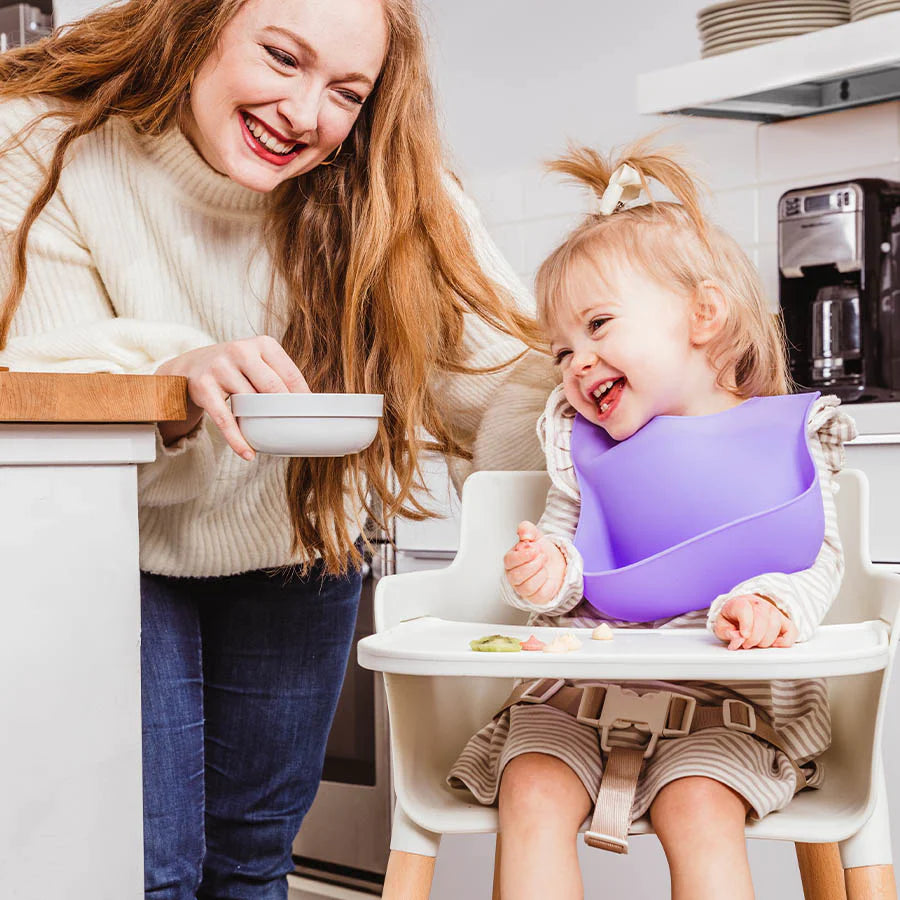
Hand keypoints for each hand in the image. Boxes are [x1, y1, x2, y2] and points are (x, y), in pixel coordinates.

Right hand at [155, 336, 308, 458]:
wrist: (191, 366)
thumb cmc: (235, 368)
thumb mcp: (258, 361)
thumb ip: (279, 376)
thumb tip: (308, 404)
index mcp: (261, 343)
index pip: (289, 373)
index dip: (302, 396)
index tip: (311, 414)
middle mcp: (240, 351)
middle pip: (272, 387)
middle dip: (285, 410)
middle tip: (296, 429)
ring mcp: (220, 367)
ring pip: (249, 403)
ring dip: (262, 425)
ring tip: (273, 441)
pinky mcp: (204, 387)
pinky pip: (224, 418)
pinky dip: (237, 439)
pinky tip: (248, 453)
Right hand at [503, 521, 565, 605]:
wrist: (556, 563)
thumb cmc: (541, 552)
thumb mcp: (535, 536)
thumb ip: (527, 529)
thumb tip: (524, 534)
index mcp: (511, 561)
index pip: (509, 561)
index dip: (522, 555)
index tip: (533, 547)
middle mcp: (514, 577)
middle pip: (516, 576)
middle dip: (533, 563)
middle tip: (541, 554)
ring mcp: (524, 589)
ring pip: (527, 586)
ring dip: (539, 572)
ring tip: (544, 562)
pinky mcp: (535, 597)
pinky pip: (538, 594)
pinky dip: (545, 583)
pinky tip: (546, 574)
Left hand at [713, 594, 797, 650]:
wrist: (740, 612)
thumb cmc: (731, 619)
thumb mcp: (721, 626)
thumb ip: (726, 632)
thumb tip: (737, 640)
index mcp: (740, 602)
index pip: (745, 609)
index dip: (746, 625)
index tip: (743, 636)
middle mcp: (758, 604)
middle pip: (762, 618)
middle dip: (754, 637)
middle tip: (747, 644)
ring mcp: (773, 611)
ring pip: (776, 624)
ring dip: (766, 640)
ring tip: (756, 644)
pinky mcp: (783, 621)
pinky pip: (792, 631)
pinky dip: (785, 641)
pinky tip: (774, 644)